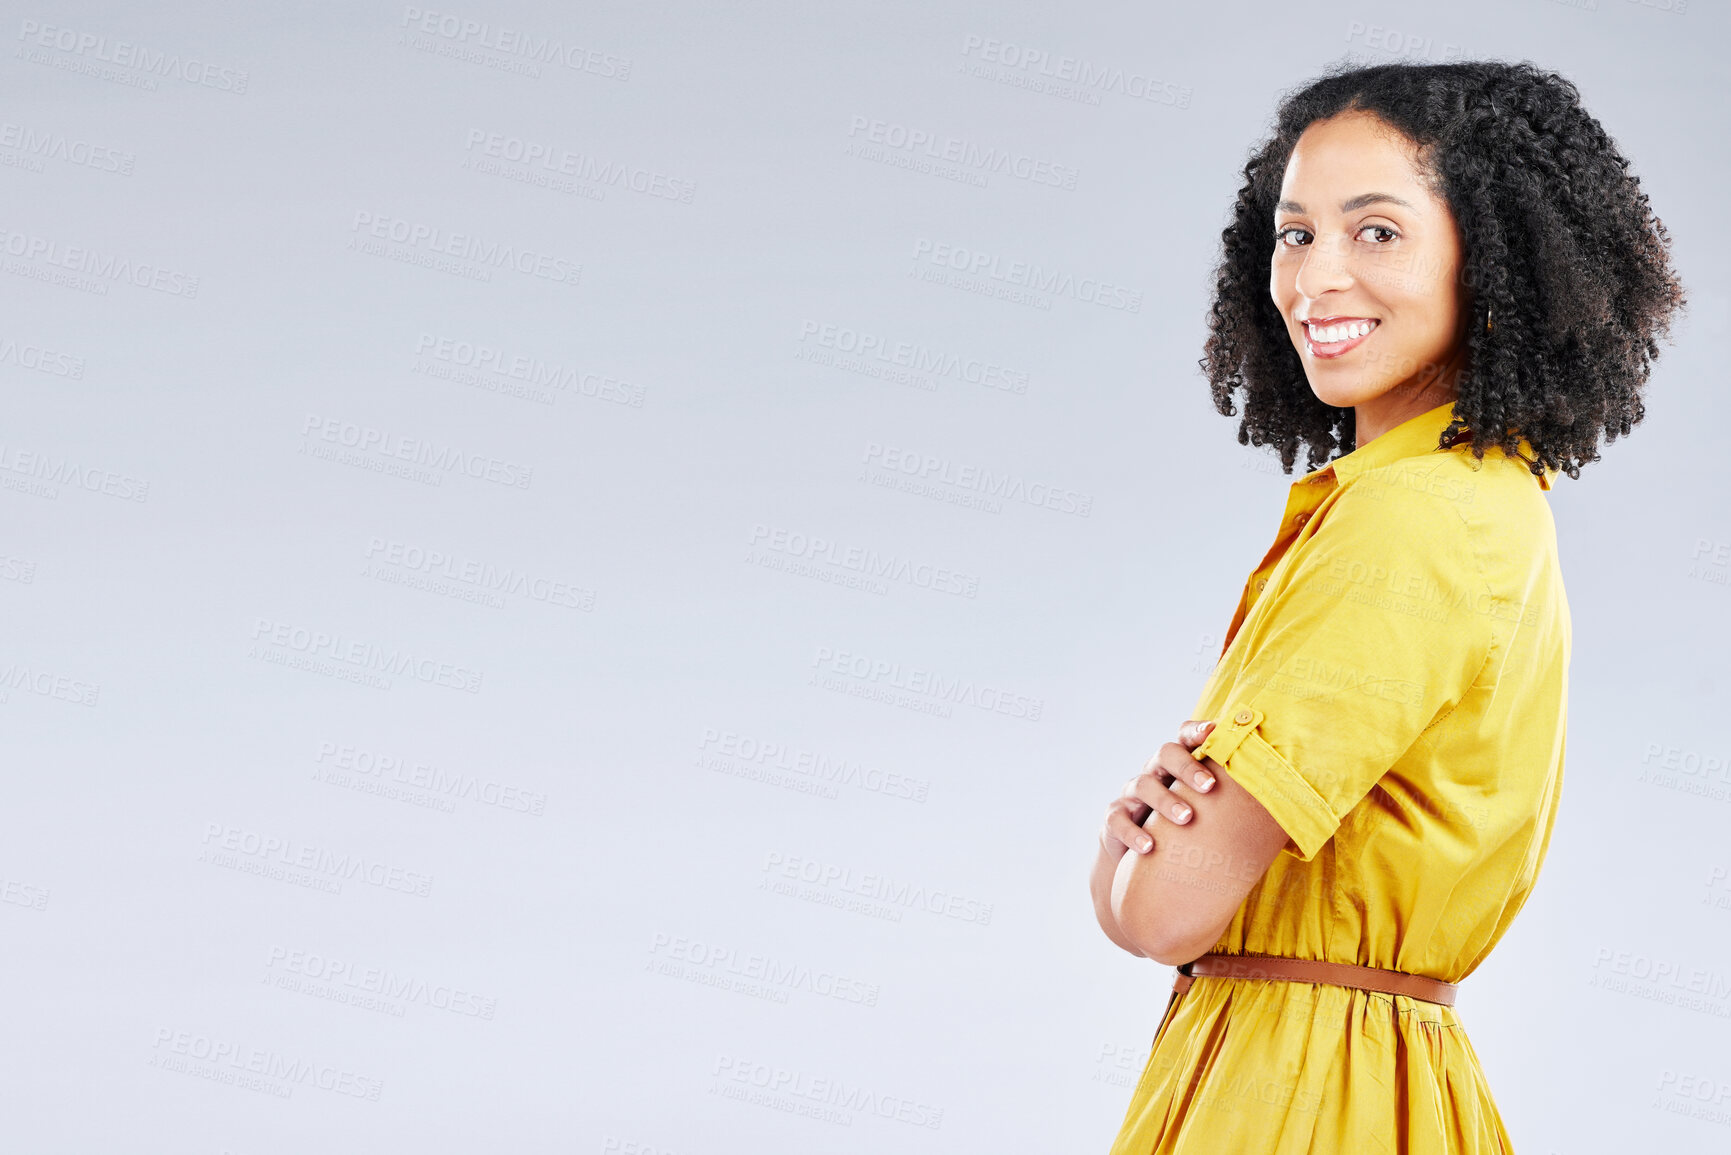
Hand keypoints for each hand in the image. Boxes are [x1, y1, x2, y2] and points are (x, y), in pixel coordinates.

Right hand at [1100, 719, 1220, 855]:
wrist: (1143, 863)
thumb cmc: (1188, 830)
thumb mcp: (1208, 811)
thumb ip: (1233, 800)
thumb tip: (1290, 801)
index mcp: (1179, 765)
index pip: (1185, 736)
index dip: (1198, 730)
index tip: (1216, 732)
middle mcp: (1155, 772)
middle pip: (1165, 753)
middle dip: (1188, 766)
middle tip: (1210, 787)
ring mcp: (1132, 795)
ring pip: (1143, 785)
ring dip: (1166, 800)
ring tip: (1186, 819)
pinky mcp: (1115, 819)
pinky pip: (1119, 819)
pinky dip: (1133, 832)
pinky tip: (1150, 847)